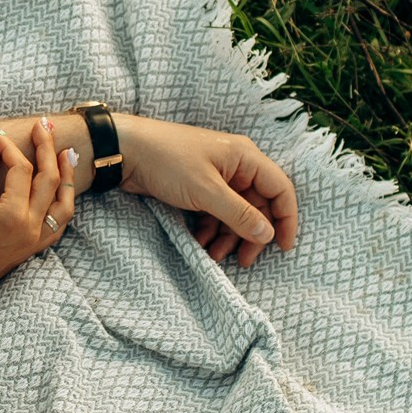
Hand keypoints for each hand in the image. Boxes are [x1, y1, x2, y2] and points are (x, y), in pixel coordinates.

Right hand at [0, 121, 76, 312]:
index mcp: (12, 216)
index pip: (20, 170)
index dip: (8, 148)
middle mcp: (30, 228)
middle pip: (49, 179)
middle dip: (46, 148)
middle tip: (42, 125)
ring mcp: (35, 240)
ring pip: (64, 202)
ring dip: (65, 174)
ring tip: (65, 152)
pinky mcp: (33, 248)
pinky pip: (60, 222)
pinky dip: (64, 201)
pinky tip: (62, 189)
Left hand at [120, 118, 297, 267]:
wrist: (125, 152)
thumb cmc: (168, 161)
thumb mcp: (206, 191)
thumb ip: (239, 214)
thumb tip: (268, 235)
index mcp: (246, 157)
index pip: (280, 189)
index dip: (286, 219)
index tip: (283, 247)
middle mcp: (236, 166)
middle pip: (257, 206)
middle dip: (251, 235)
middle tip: (243, 260)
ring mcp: (216, 178)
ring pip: (235, 214)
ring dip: (228, 237)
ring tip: (212, 255)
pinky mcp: (198, 188)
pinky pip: (215, 213)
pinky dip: (210, 230)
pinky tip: (199, 243)